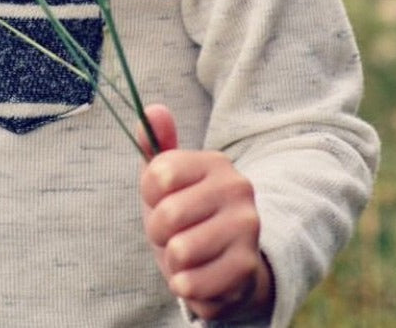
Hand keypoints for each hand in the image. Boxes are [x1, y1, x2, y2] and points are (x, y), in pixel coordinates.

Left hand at [138, 107, 273, 321]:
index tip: (160, 198)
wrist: (229, 265)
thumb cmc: (187, 215)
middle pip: (167, 214)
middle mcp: (237, 189)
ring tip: (187, 254)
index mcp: (215, 162)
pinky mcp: (246, 268)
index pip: (159, 173)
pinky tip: (199, 275)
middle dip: (157, 231)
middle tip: (172, 232)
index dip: (149, 193)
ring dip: (172, 261)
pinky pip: (192, 284)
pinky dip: (185, 285)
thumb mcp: (165, 180)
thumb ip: (154, 144)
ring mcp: (246, 228)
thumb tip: (153, 109)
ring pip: (179, 251)